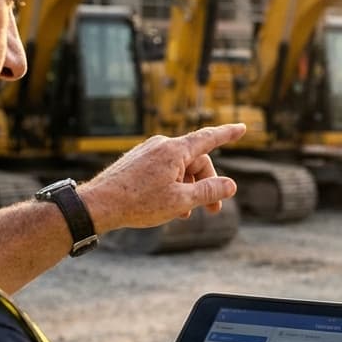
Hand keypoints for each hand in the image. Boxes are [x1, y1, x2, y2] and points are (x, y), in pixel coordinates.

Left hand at [77, 124, 245, 232]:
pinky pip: (164, 169)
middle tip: (214, 210)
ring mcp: (147, 152)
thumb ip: (209, 191)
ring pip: (179, 168)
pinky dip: (172, 185)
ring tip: (185, 213)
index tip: (243, 127)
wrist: (98, 205)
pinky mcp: (137, 161)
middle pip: (196, 161)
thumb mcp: (181, 201)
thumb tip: (231, 185)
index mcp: (175, 150)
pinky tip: (168, 205)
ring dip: (188, 188)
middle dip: (207, 184)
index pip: (209, 138)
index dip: (228, 134)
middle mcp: (161, 145)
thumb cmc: (139, 203)